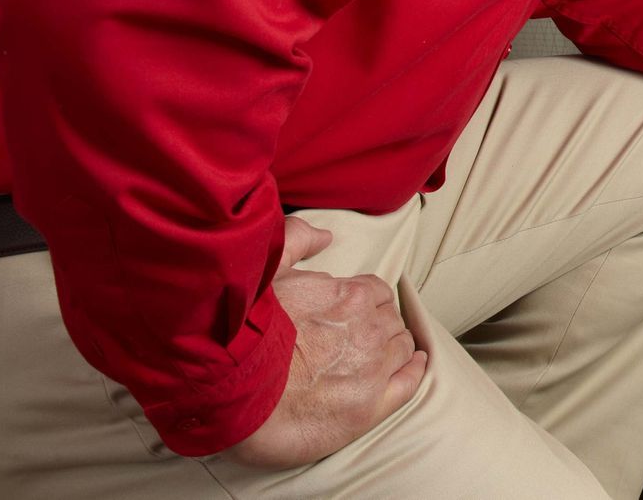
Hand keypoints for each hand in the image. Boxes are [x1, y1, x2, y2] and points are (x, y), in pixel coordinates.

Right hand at [223, 217, 426, 468]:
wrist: (228, 395)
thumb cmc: (241, 334)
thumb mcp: (265, 271)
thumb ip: (297, 241)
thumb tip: (324, 235)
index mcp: (350, 295)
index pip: (377, 292)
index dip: (366, 302)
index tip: (354, 312)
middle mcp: (368, 329)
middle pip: (390, 321)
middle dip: (378, 325)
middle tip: (357, 338)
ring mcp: (372, 369)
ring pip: (402, 348)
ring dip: (393, 347)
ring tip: (377, 354)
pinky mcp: (369, 406)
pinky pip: (409, 383)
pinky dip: (414, 371)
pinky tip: (413, 366)